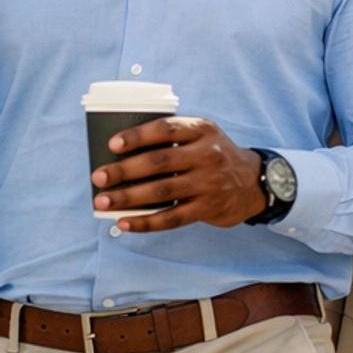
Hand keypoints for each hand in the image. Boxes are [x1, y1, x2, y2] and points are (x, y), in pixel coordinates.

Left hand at [92, 118, 267, 230]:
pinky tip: (125, 223)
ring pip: (161, 191)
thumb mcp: (203, 136)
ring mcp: (209, 182)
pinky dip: (145, 222)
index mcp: (202, 130)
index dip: (138, 136)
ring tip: (103, 202)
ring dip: (128, 198)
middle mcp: (207, 154)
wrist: (253, 182)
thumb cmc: (215, 156)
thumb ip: (174, 138)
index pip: (166, 129)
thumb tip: (121, 154)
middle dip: (124, 170)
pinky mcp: (208, 207)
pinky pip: (172, 218)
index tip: (113, 144)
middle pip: (159, 162)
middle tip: (99, 177)